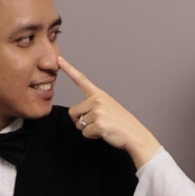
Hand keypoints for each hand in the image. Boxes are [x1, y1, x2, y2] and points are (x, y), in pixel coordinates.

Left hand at [57, 55, 161, 169]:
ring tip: (103, 127)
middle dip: (79, 121)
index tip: (59, 59)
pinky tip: (104, 132)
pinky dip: (92, 136)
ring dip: (88, 129)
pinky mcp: (99, 124)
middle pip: (73, 111)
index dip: (69, 69)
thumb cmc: (120, 122)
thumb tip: (76, 117)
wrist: (135, 134)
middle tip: (96, 122)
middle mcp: (97, 100)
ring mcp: (98, 112)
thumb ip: (91, 106)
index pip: (81, 79)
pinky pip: (85, 133)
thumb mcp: (107, 107)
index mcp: (99, 94)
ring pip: (78, 124)